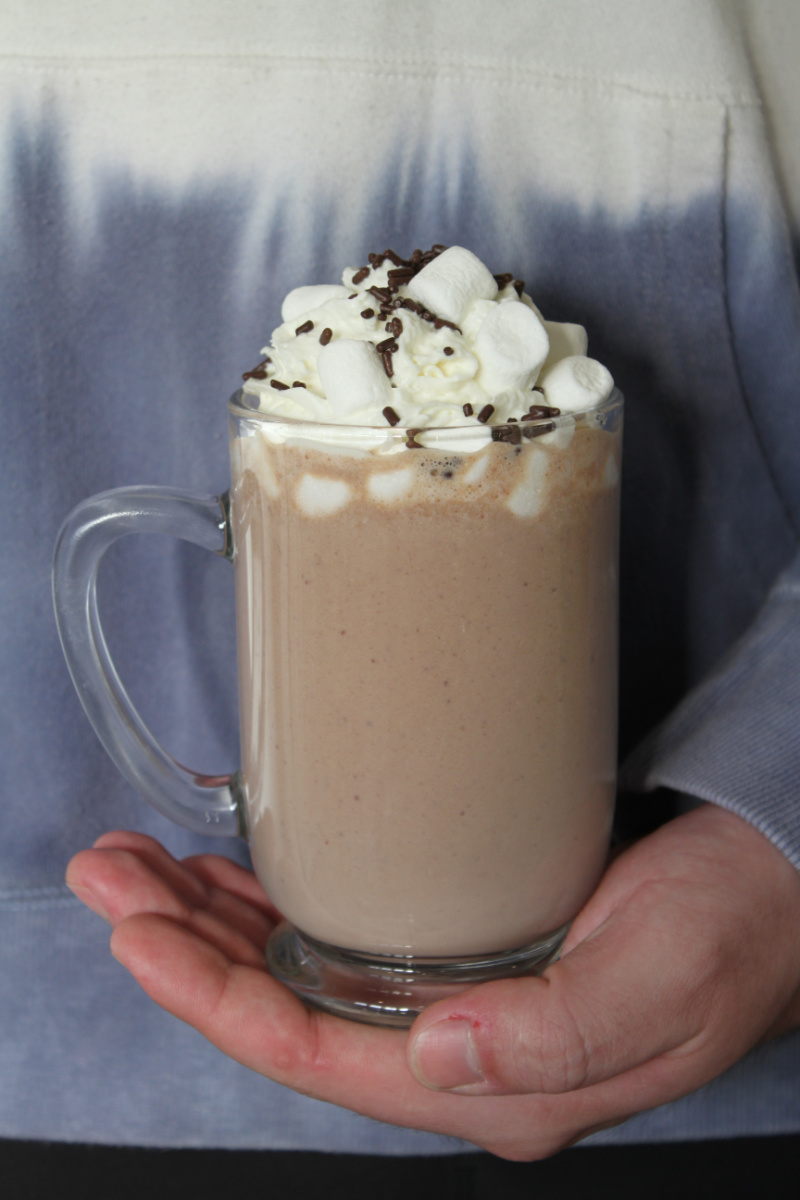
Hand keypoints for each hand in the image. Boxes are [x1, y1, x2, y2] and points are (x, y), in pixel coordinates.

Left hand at [66, 805, 799, 1159]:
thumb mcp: (660, 978)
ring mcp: (458, 1000)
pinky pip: (344, 933)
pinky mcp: (466, 942)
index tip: (139, 936)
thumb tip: (432, 1059)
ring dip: (215, 922)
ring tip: (142, 869)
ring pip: (303, 972)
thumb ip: (553, 1038)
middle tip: (109, 876)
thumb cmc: (731, 926)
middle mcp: (459, 1052)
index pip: (316, 1056)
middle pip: (287, 1012)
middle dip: (185, 950)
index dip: (213, 1001)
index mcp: (493, 1085)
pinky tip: (237, 872)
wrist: (779, 882)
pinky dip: (278, 900)